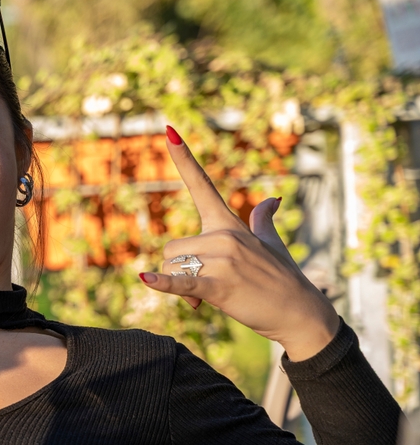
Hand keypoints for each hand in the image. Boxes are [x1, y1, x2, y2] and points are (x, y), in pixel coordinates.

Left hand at [139, 126, 339, 361]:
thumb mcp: (272, 244)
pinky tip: (144, 279)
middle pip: (173, 249)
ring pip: (173, 268)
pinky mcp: (219, 286)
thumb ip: (263, 220)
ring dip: (182, 286)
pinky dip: (163, 284)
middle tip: (206, 287)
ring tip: (209, 297)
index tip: (169, 130)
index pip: (202, 184)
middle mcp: (224, 236)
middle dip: (180, 271)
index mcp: (230, 224)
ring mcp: (222, 261)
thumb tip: (273, 198)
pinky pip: (182, 282)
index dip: (184, 158)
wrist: (300, 314)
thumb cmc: (283, 279)